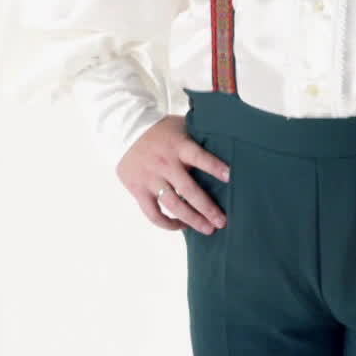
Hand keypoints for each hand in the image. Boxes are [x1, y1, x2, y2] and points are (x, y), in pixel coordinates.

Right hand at [116, 114, 229, 233]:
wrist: (125, 130)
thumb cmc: (160, 130)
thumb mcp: (180, 126)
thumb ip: (198, 137)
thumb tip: (228, 143)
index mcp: (178, 146)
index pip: (198, 156)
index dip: (214, 166)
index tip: (230, 177)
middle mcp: (165, 164)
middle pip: (188, 190)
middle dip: (207, 208)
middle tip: (222, 221)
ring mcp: (151, 178)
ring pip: (173, 205)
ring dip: (191, 219)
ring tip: (208, 229)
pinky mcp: (138, 190)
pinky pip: (153, 213)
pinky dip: (167, 223)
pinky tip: (181, 226)